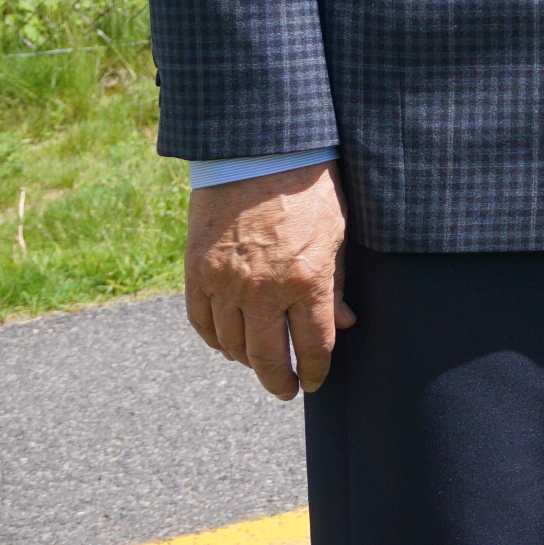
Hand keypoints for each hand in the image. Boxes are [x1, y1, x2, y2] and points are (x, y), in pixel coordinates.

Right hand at [184, 162, 353, 399]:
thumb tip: (346, 323)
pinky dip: (215, 340)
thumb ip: (338, 284)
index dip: (315, 370)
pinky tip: (228, 344)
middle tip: (286, 390)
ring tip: (260, 364)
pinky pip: (201, 323)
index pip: (313, 345)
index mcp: (307, 281)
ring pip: (231, 344)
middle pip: (267, 356)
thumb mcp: (337, 235)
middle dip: (279, 380)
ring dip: (247, 361)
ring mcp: (225, 283)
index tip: (315, 382)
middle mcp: (263, 290)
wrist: (261, 154)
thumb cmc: (311, 191)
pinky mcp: (198, 272)